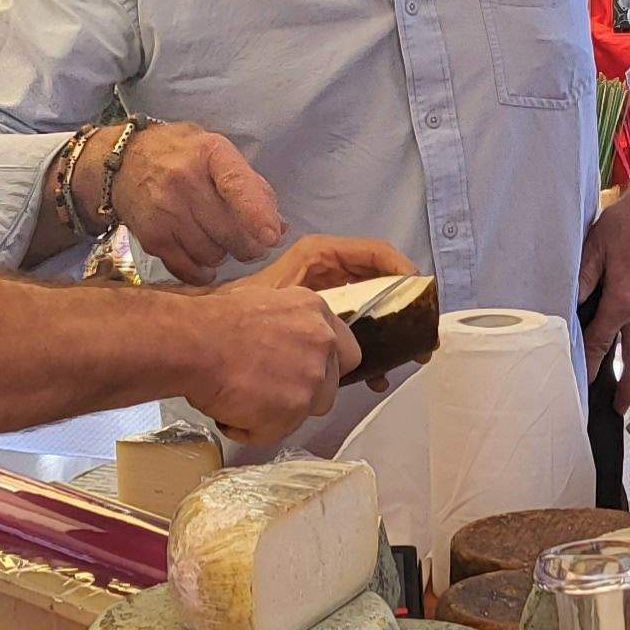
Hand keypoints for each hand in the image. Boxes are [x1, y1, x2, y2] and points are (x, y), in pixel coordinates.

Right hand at [111, 121, 285, 283]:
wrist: (121, 164)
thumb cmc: (181, 156)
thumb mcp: (216, 153)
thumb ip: (251, 186)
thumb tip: (280, 229)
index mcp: (210, 153)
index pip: (236, 184)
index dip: (256, 213)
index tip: (271, 237)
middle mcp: (184, 180)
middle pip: (230, 231)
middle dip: (249, 244)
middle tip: (249, 242)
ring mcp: (165, 210)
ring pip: (213, 254)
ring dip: (223, 254)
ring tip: (216, 238)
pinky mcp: (151, 237)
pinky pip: (188, 268)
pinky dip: (203, 271)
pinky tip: (204, 261)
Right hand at [179, 283, 359, 445]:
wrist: (191, 343)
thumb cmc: (211, 323)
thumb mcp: (263, 303)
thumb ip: (291, 325)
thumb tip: (289, 343)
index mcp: (314, 312)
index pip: (345, 351)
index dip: (325, 367)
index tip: (306, 373)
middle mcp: (321, 344)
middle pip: (329, 386)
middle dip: (301, 393)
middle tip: (265, 389)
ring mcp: (311, 379)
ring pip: (304, 413)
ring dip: (276, 413)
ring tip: (240, 397)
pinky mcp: (293, 412)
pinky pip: (273, 433)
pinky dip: (249, 429)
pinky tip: (229, 408)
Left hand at [246, 233, 422, 392]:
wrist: (208, 333)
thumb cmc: (241, 309)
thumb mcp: (286, 297)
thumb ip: (316, 305)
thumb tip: (356, 318)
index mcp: (321, 255)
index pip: (375, 253)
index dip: (403, 271)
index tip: (421, 295)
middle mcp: (328, 270)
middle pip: (380, 282)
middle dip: (404, 309)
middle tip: (420, 338)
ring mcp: (326, 295)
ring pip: (371, 308)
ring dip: (390, 333)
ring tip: (404, 360)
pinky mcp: (321, 318)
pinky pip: (355, 327)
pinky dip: (369, 347)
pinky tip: (373, 376)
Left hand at [579, 167, 629, 371]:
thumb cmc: (629, 222)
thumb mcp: (595, 246)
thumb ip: (581, 278)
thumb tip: (567, 304)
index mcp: (624, 299)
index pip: (601, 341)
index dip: (587, 363)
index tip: (578, 385)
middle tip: (620, 409)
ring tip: (617, 382)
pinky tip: (617, 335)